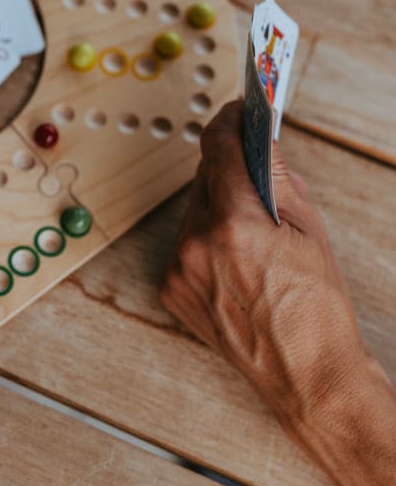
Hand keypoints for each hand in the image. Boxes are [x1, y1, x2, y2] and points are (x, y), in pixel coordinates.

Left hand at [162, 100, 395, 485]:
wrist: (304, 374)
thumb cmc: (316, 306)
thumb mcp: (308, 229)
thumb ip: (276, 177)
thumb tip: (258, 139)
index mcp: (234, 222)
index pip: (219, 147)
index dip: (229, 121)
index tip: (237, 111)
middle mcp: (195, 242)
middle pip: (205, 179)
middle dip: (230, 172)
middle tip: (258, 180)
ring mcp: (178, 268)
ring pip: (193, 212)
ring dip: (217, 209)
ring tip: (252, 234)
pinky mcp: (170, 288)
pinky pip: (184, 245)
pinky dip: (205, 241)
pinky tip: (235, 261)